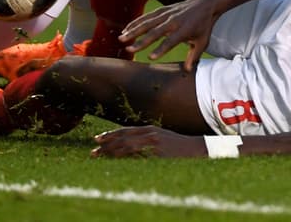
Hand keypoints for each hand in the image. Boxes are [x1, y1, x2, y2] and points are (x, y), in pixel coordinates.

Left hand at [91, 126, 206, 158]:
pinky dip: (124, 158)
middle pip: (122, 137)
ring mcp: (152, 143)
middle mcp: (149, 134)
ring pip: (125, 146)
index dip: (111, 134)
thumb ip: (148, 139)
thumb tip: (133, 146)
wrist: (197, 149)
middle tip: (93, 149)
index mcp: (150, 129)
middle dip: (106, 143)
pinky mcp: (156, 153)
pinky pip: (136, 156)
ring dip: (110, 151)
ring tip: (98, 155)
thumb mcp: (162, 138)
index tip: (98, 138)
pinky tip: (114, 161)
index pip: (125, 130)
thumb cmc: (180, 147)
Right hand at [120, 0, 219, 70]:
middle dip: (141, 41)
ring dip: (134, 30)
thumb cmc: (203, 26)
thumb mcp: (202, 42)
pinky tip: (127, 29)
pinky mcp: (163, 10)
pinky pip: (147, 16)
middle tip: (129, 50)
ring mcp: (167, 14)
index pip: (171, 41)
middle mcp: (174, 21)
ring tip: (122, 38)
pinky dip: (136, 22)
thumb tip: (187, 71)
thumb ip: (193, 56)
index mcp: (184, 30)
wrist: (204, 4)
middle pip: (155, 32)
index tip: (150, 58)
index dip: (161, 49)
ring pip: (148, 22)